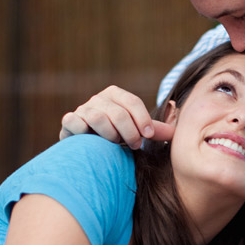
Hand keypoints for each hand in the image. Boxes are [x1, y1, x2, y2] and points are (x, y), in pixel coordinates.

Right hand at [59, 85, 173, 148]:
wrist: (89, 149)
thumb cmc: (116, 138)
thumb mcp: (136, 132)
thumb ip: (153, 130)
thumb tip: (176, 132)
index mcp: (115, 95)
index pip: (132, 101)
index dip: (142, 119)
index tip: (148, 135)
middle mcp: (98, 99)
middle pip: (117, 111)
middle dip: (129, 131)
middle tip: (135, 146)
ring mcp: (82, 109)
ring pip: (98, 117)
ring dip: (110, 134)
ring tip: (115, 145)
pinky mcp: (69, 121)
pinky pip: (74, 121)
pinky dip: (85, 132)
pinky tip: (94, 143)